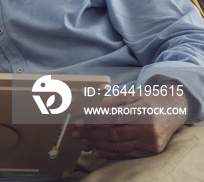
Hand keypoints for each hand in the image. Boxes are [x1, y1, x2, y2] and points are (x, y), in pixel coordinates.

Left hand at [71, 93, 186, 158]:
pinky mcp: (152, 150)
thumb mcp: (130, 96)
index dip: (93, 120)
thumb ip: (110, 103)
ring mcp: (151, 141)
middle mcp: (149, 127)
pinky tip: (96, 150)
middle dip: (91, 134)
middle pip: (114, 134)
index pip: (113, 117)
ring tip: (83, 140)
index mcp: (143, 110)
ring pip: (118, 146)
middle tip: (76, 133)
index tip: (78, 122)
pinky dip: (110, 153)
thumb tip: (87, 111)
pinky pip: (127, 154)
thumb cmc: (147, 101)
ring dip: (97, 144)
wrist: (173, 111)